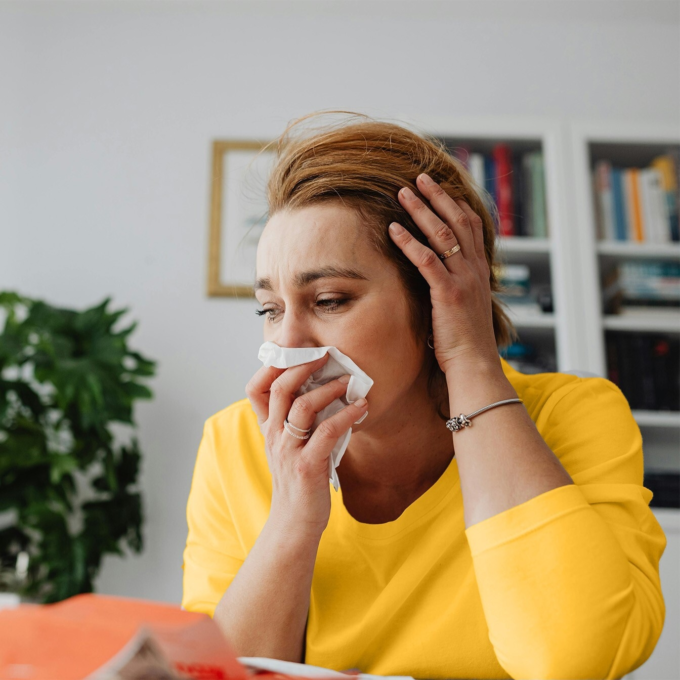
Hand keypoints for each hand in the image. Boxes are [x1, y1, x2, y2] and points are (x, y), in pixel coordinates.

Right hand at [246, 352, 368, 540]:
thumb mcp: (291, 448)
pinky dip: (346, 415)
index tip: (295, 352)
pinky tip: (361, 408)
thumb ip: (299, 423)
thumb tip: (326, 391)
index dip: (271, 367)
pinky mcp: (308, 466)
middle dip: (302, 366)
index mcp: (269, 430)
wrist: (294, 524)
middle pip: (279, 389)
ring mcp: (289, 451)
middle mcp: (274, 437)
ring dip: (329, 389)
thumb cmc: (299, 482)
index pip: (255, 390)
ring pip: (302, 406)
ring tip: (349, 382)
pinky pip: (327, 432)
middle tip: (326, 355)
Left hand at [389, 174, 500, 375]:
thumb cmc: (465, 342)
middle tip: (420, 178)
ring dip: (421, 210)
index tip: (440, 189)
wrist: (475, 365)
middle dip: (438, 197)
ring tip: (402, 192)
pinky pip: (427, 260)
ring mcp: (464, 280)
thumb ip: (454, 287)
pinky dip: (409, 242)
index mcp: (479, 272)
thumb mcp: (464, 307)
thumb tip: (438, 280)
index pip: (472, 227)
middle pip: (458, 221)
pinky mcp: (448, 293)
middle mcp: (474, 270)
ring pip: (443, 234)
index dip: (456, 204)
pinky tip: (393, 229)